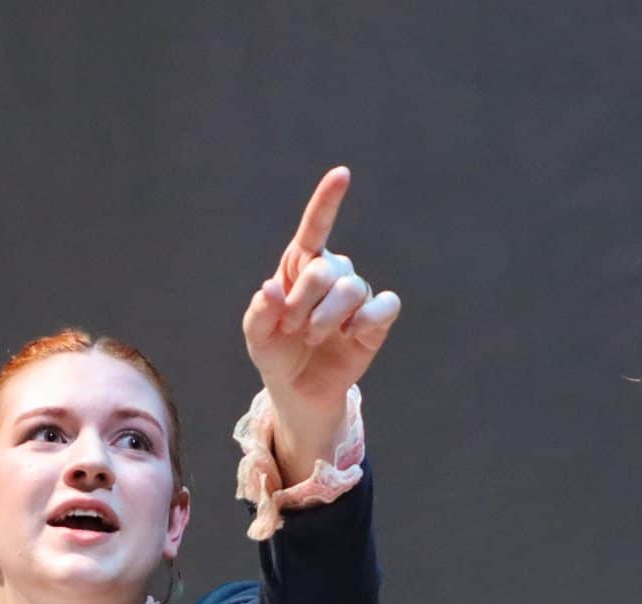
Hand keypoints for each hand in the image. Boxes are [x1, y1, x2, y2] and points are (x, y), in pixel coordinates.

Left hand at [241, 167, 401, 478]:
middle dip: (303, 301)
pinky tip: (350, 334)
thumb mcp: (256, 334)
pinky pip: (385, 305)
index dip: (328, 201)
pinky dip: (366, 319)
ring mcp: (356, 296)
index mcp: (300, 265)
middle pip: (327, 269)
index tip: (341, 175)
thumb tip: (272, 289)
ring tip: (312, 336)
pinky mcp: (376, 320)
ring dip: (326, 317)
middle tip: (291, 327)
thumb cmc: (276, 353)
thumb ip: (259, 311)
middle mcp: (332, 273)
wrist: (297, 390)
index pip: (316, 227)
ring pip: (352, 288)